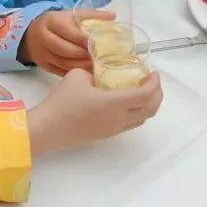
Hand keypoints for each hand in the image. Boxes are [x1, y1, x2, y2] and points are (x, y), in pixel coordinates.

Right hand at [18, 9, 113, 75]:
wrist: (31, 34)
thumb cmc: (57, 23)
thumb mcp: (70, 14)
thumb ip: (91, 15)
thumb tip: (113, 15)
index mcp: (50, 21)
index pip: (68, 32)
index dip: (83, 39)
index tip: (97, 44)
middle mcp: (43, 37)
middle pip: (65, 50)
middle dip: (84, 55)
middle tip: (99, 57)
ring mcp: (42, 54)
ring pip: (63, 63)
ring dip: (81, 66)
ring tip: (96, 66)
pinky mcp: (44, 66)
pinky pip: (61, 72)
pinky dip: (75, 73)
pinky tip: (87, 73)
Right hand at [26, 69, 162, 157]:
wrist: (49, 128)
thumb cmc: (63, 101)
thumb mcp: (77, 75)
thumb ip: (93, 72)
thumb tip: (98, 76)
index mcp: (115, 103)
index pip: (145, 95)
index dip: (154, 84)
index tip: (153, 72)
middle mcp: (119, 119)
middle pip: (150, 110)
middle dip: (157, 95)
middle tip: (152, 82)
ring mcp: (114, 129)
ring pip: (141, 119)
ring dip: (147, 105)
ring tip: (141, 91)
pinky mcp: (106, 134)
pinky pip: (130, 123)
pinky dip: (136, 111)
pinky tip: (125, 102)